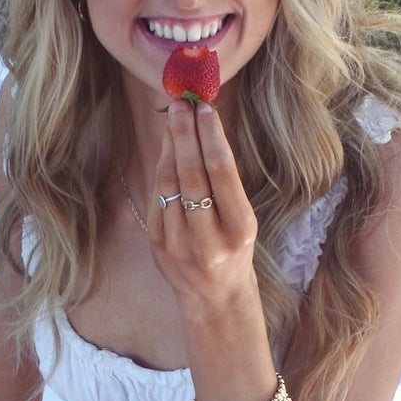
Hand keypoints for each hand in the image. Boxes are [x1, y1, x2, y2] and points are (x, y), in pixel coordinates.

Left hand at [148, 100, 258, 313]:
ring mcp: (179, 244)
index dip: (211, 137)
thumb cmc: (234, 248)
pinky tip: (168, 148)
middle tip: (181, 103)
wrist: (215, 297)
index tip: (205, 108)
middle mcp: (209, 239)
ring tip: (173, 118)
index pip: (222, 174)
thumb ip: (224, 180)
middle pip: (192, 175)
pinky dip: (163, 167)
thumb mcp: (242, 218)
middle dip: (185, 134)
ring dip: (171, 146)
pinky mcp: (158, 244)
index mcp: (239, 230)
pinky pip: (159, 196)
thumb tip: (205, 127)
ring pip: (170, 183)